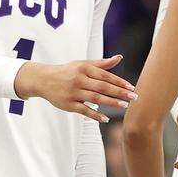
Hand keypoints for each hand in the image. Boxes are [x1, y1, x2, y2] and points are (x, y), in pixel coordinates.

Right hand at [15, 55, 137, 122]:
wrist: (43, 79)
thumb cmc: (68, 71)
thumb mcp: (83, 64)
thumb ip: (102, 63)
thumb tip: (119, 57)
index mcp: (84, 69)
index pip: (105, 76)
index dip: (119, 82)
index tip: (131, 87)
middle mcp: (79, 80)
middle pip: (102, 87)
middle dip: (119, 92)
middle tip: (134, 97)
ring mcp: (73, 92)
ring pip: (95, 99)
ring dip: (111, 103)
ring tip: (124, 106)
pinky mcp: (67, 104)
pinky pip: (83, 110)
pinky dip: (95, 115)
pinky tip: (106, 118)